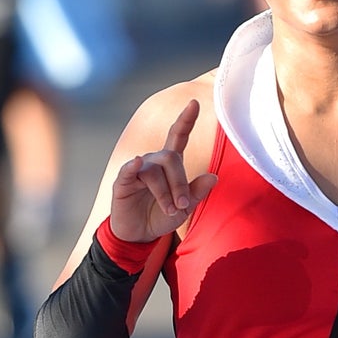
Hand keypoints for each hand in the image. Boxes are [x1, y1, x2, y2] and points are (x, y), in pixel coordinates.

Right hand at [109, 101, 215, 240]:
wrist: (139, 235)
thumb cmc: (161, 216)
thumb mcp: (185, 208)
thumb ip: (197, 192)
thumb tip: (214, 177)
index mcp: (170, 164)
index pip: (178, 136)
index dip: (185, 120)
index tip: (194, 102)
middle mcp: (153, 161)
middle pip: (170, 158)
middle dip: (180, 183)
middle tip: (184, 206)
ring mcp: (137, 170)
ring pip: (155, 171)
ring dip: (166, 193)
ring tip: (171, 211)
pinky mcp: (123, 182)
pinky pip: (129, 170)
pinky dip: (133, 166)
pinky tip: (136, 162)